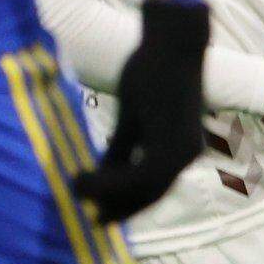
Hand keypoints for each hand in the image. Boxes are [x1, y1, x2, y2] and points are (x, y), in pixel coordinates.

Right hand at [72, 0, 212, 217]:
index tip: (103, 213)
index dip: (128, 204)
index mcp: (181, 149)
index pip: (155, 189)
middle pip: (151, 194)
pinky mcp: (171, 138)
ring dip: (108, 193)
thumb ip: (123, 146)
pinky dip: (110, 180)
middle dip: (120, 208)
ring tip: (76, 191)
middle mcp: (187, 154)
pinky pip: (138, 173)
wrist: (172, 44)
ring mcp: (182, 147)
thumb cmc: (153, 73)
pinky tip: (84, 179)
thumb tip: (106, 171)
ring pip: (143, 187)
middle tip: (92, 219)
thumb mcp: (133, 118)